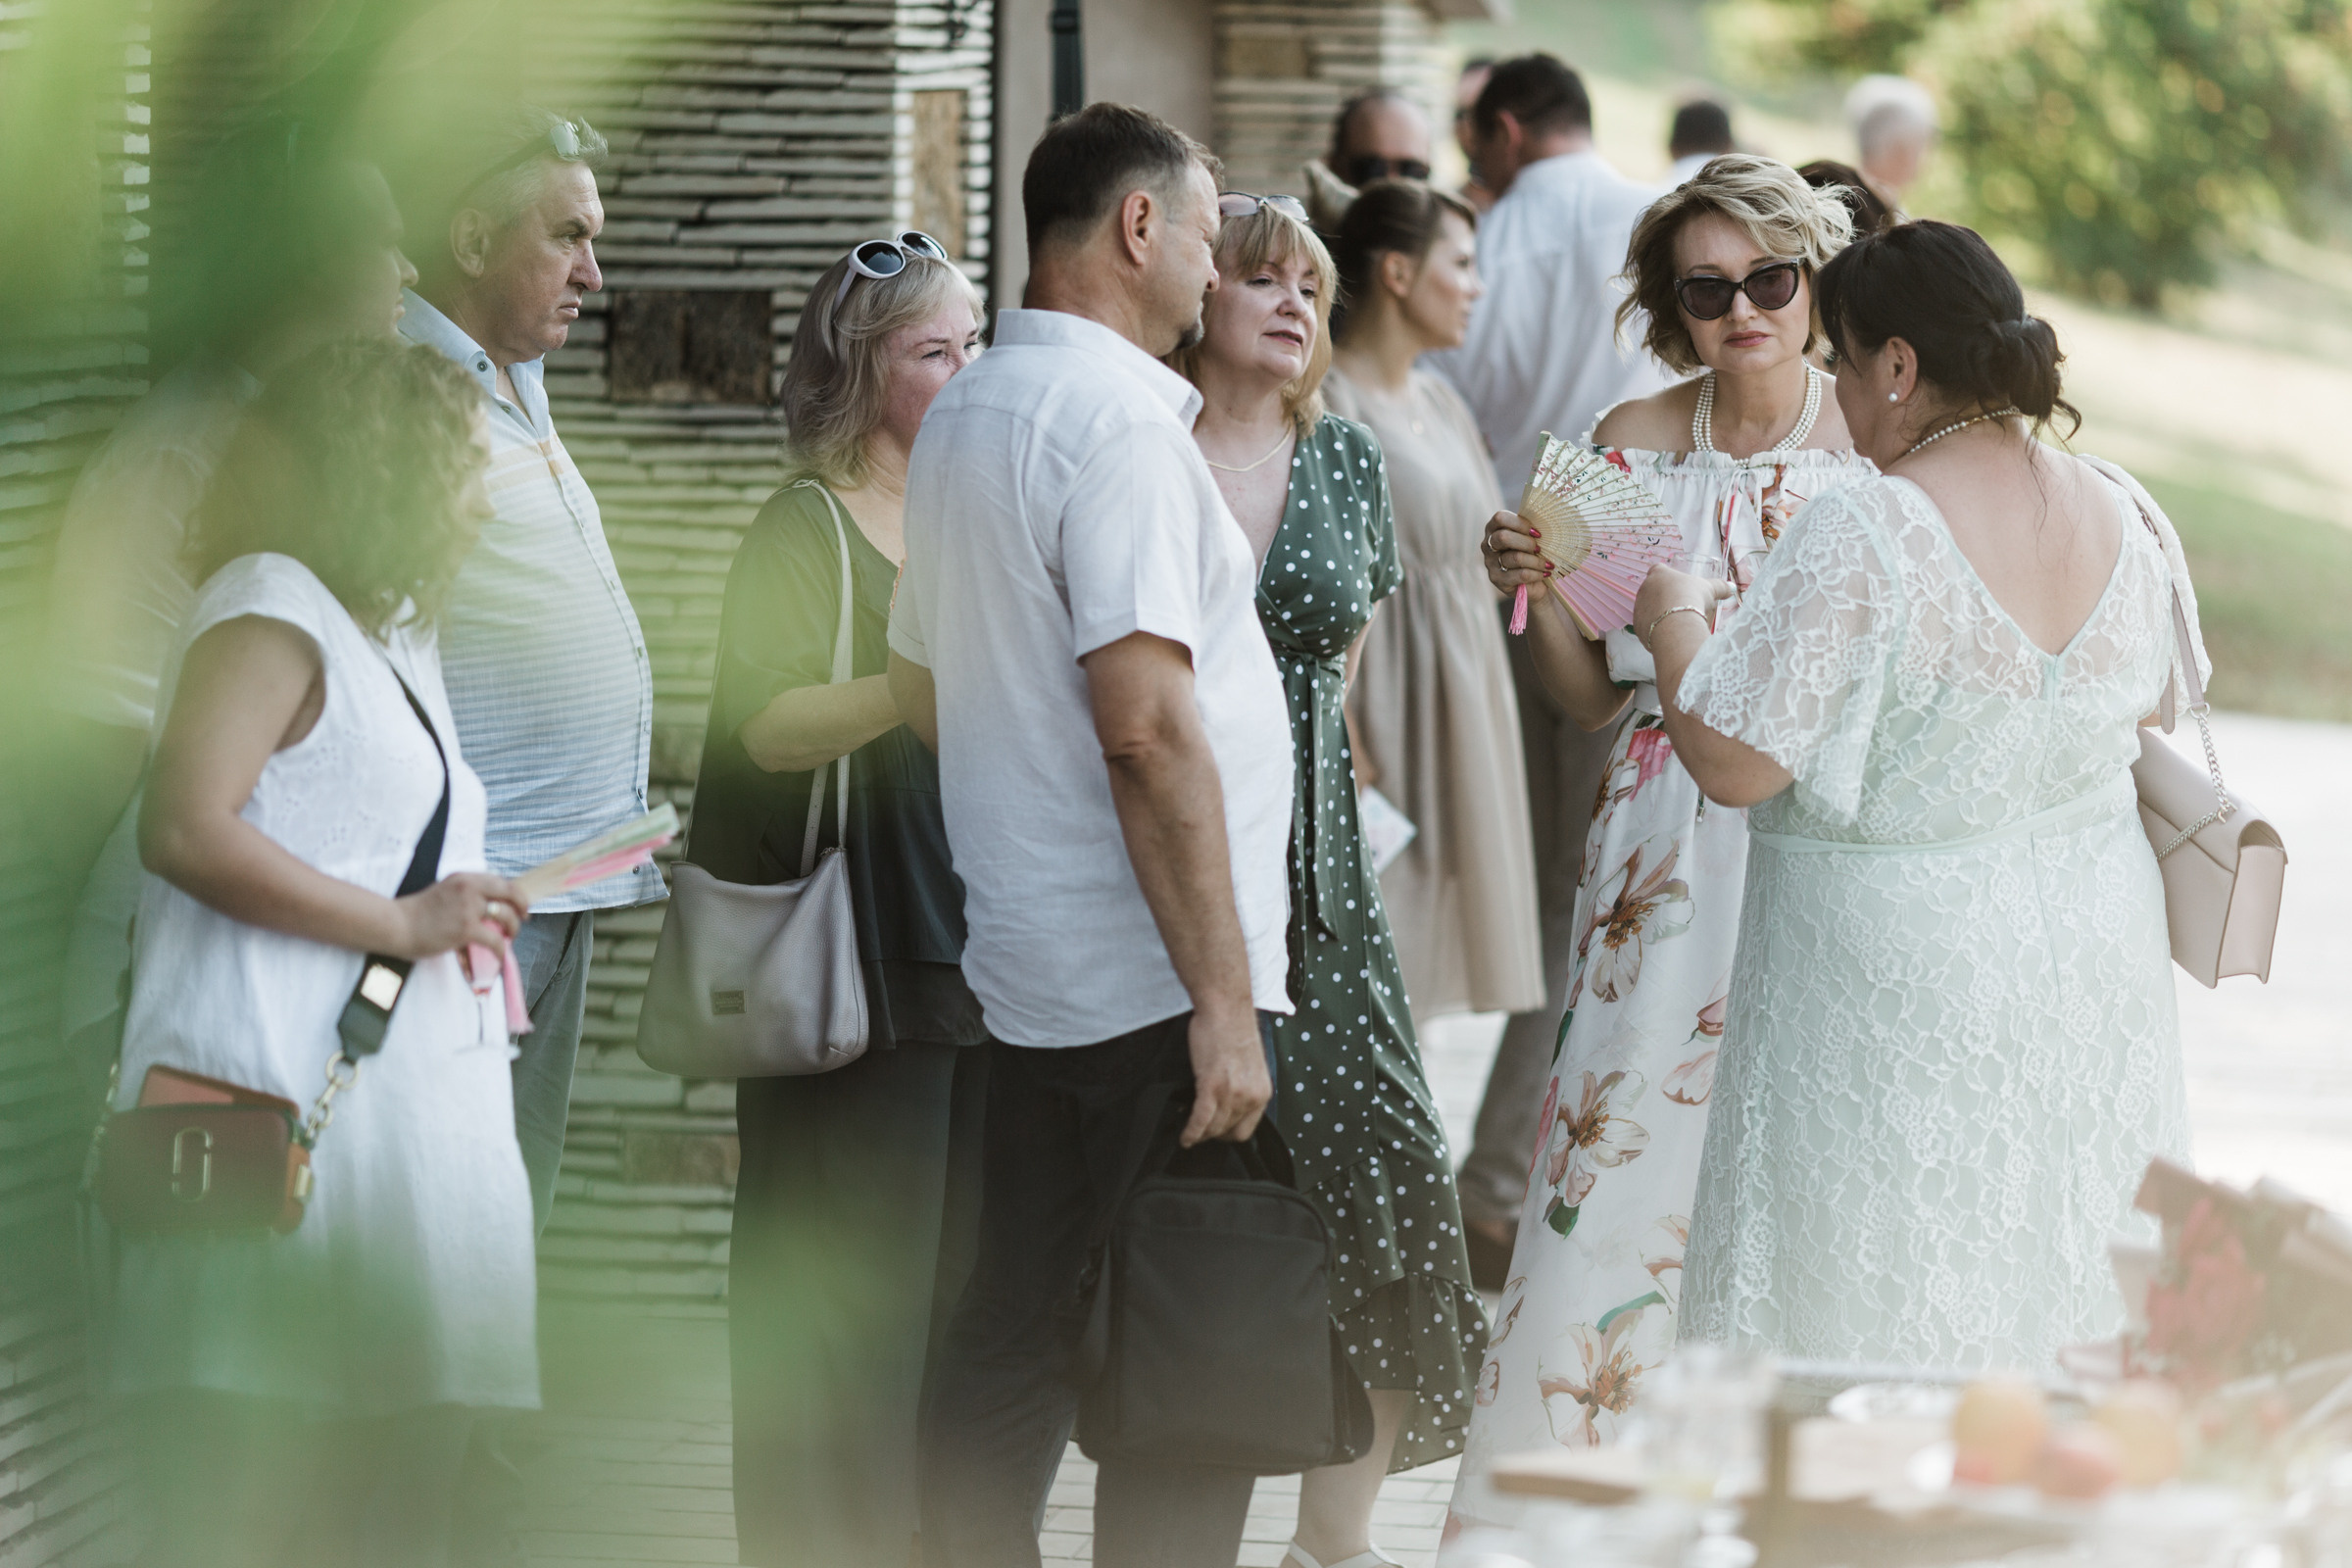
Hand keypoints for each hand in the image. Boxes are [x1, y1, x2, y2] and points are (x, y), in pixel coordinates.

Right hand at [390, 872, 528, 959]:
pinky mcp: (466, 929)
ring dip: (513, 928)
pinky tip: (501, 954)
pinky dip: (502, 949)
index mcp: (464, 878)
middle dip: (522, 905)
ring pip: (506, 916)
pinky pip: (495, 940)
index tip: (518, 903)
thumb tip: (488, 905)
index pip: (500, 881)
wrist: (396, 924)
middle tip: (524, 917)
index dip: (514, 893)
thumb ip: (466, 894)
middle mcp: (469, 888)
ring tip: (510, 936)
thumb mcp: (445, 892)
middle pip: (510, 892)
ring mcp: (468, 908)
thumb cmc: (417, 913)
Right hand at [1181, 1005, 1270, 1145]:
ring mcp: (1231, 1092)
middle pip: (1228, 1131)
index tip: (1216, 1132)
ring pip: (1213, 1128)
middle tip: (1198, 1131)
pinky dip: (1191, 1132)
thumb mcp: (1249, 1066)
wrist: (1226, 1008)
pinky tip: (1185, 1137)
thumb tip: (1228, 1103)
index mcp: (1262, 1092)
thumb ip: (1243, 1087)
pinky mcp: (1211, 1085)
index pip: (1246, 1129)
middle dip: (1212, 1135)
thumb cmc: (1234, 1029)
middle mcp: (1250, 1096)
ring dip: (1200, 1135)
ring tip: (1189, 1135)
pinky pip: (1200, 1119)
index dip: (1228, 1134)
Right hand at [1482, 510, 1550, 596]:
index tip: (1537, 533)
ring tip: (1547, 564)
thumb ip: (1531, 528)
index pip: (1500, 518)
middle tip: (1539, 549)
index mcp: (1494, 528)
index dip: (1520, 523)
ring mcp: (1490, 563)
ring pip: (1515, 557)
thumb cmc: (1533, 554)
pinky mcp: (1498, 580)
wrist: (1534, 583)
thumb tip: (1546, 518)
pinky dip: (1536, 573)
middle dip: (1527, 543)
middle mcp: (1488, 544)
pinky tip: (1544, 574)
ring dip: (1536, 561)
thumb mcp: (1532, 537)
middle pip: (1503, 537)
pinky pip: (1521, 574)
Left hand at [1633, 564, 1733, 647]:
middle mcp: (1644, 589)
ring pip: (1648, 609)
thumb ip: (1720, 587)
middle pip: (1652, 591)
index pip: (1658, 570)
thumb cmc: (1692, 598)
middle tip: (1679, 606)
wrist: (1676, 624)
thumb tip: (1731, 588)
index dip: (1666, 576)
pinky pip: (1646, 627)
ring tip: (1676, 622)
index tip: (1676, 585)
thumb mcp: (1709, 589)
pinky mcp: (1637, 627)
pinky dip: (1656, 630)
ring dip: (1658, 614)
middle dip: (1663, 597)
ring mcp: (1638, 608)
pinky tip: (1668, 634)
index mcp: (1658, 574)